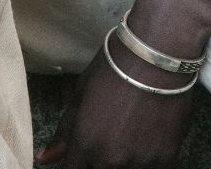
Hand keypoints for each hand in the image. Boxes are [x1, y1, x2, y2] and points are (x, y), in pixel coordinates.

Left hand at [34, 0, 210, 167]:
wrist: (158, 53)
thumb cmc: (115, 66)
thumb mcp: (82, 92)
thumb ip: (65, 130)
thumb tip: (43, 158)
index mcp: (85, 143)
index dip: (77, 160)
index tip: (85, 150)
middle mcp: (110, 160)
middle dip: (101, 158)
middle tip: (114, 130)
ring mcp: (139, 162)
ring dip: (126, 159)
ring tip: (133, 128)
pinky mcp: (166, 159)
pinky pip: (152, 168)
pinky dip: (149, 157)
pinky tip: (150, 132)